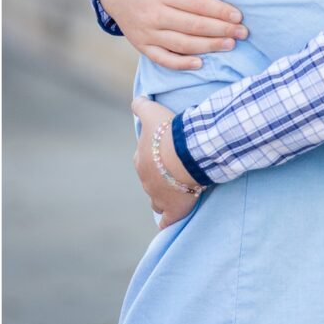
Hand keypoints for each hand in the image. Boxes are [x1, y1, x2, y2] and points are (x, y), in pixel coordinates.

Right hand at [99, 0, 247, 68]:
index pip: (195, 3)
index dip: (218, 10)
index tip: (239, 15)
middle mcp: (153, 13)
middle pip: (193, 26)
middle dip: (221, 30)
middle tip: (243, 33)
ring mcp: (146, 32)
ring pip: (181, 44)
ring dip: (208, 47)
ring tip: (230, 45)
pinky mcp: (141, 44)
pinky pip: (162, 59)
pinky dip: (181, 64)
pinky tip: (201, 63)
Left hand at [132, 96, 202, 227]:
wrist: (186, 151)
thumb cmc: (169, 132)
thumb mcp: (153, 111)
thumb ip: (141, 105)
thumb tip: (137, 99)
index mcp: (141, 160)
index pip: (145, 161)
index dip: (155, 158)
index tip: (167, 155)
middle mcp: (146, 180)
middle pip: (151, 181)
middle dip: (160, 178)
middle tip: (176, 172)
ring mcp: (158, 197)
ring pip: (157, 201)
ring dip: (164, 198)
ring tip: (177, 193)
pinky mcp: (174, 210)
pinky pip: (167, 222)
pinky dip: (167, 223)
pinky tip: (169, 223)